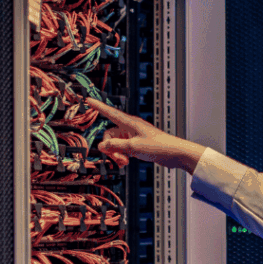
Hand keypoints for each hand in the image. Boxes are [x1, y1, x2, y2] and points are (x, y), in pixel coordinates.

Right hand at [82, 96, 205, 171]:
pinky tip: (126, 162)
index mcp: (129, 123)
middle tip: (117, 158)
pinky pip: (123, 149)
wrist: (174, 153)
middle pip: (110, 135)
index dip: (98, 107)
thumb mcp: (133, 147)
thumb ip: (116, 146)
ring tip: (124, 162)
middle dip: (110, 148)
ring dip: (116, 154)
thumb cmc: (158, 146)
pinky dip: (122, 156)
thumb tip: (101, 146)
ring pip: (116, 144)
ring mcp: (133, 136)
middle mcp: (130, 128)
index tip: (88, 100)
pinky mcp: (137, 145)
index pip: (110, 112)